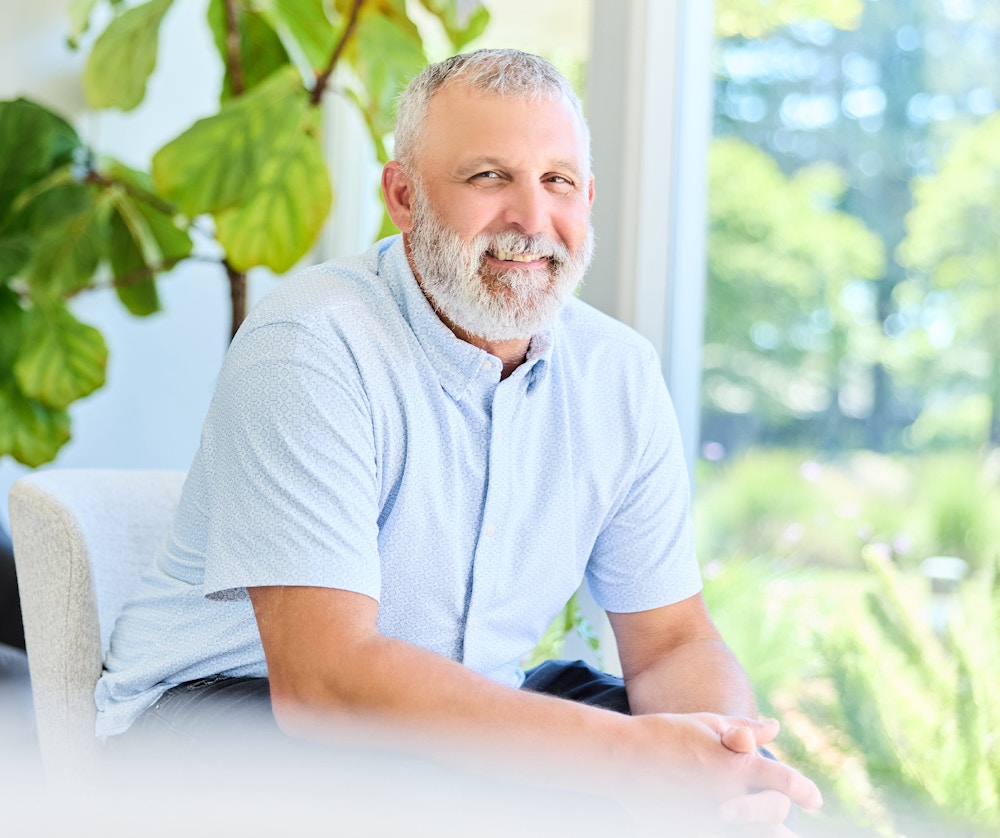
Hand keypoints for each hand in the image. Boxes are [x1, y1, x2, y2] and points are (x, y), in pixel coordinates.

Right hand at [620, 712, 821, 828]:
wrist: (620, 755)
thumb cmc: (664, 732)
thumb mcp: (707, 723)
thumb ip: (744, 728)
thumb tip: (775, 728)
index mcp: (734, 764)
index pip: (782, 780)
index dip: (802, 789)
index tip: (815, 799)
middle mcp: (727, 795)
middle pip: (773, 812)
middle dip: (783, 813)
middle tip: (791, 821)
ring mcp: (708, 817)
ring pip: (752, 831)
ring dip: (768, 832)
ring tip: (782, 835)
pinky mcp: (688, 828)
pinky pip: (719, 834)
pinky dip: (731, 830)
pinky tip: (731, 826)